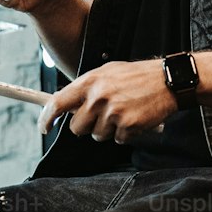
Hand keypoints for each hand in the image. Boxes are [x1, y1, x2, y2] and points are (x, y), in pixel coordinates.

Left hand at [38, 59, 179, 143]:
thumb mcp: (108, 72)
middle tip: (103, 115)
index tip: (44, 128)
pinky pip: (117, 139)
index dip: (46, 117)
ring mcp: (112, 112)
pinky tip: (135, 117)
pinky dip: (126, 133)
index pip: (58, 102)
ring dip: (109, 129)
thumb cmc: (137, 76)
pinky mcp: (127, 126)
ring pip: (97, 135)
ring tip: (124, 111)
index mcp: (90, 81)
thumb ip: (87, 87)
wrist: (167, 80)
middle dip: (87, 126)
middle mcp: (98, 97)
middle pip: (77, 127)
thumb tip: (67, 103)